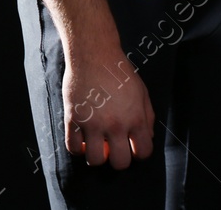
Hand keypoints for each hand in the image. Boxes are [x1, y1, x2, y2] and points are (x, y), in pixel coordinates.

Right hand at [63, 46, 154, 168]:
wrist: (95, 56)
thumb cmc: (120, 73)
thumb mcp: (142, 93)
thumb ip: (147, 117)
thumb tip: (147, 138)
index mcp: (135, 118)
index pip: (143, 152)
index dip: (140, 152)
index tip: (134, 147)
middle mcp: (115, 124)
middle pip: (119, 163)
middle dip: (119, 159)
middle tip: (115, 148)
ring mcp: (92, 124)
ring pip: (94, 161)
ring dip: (97, 156)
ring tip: (98, 144)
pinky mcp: (73, 119)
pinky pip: (73, 148)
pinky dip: (78, 148)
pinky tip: (83, 138)